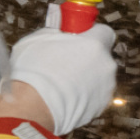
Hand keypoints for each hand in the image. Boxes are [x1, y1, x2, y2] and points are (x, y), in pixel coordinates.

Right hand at [0, 24, 116, 134]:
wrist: (33, 107)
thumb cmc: (34, 72)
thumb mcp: (38, 39)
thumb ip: (56, 33)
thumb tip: (57, 32)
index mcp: (95, 44)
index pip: (104, 31)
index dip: (91, 34)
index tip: (79, 38)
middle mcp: (106, 64)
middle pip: (102, 55)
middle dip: (87, 57)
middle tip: (67, 60)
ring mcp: (106, 87)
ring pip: (99, 76)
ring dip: (85, 77)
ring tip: (62, 82)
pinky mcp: (100, 106)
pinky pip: (94, 95)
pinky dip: (83, 95)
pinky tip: (65, 96)